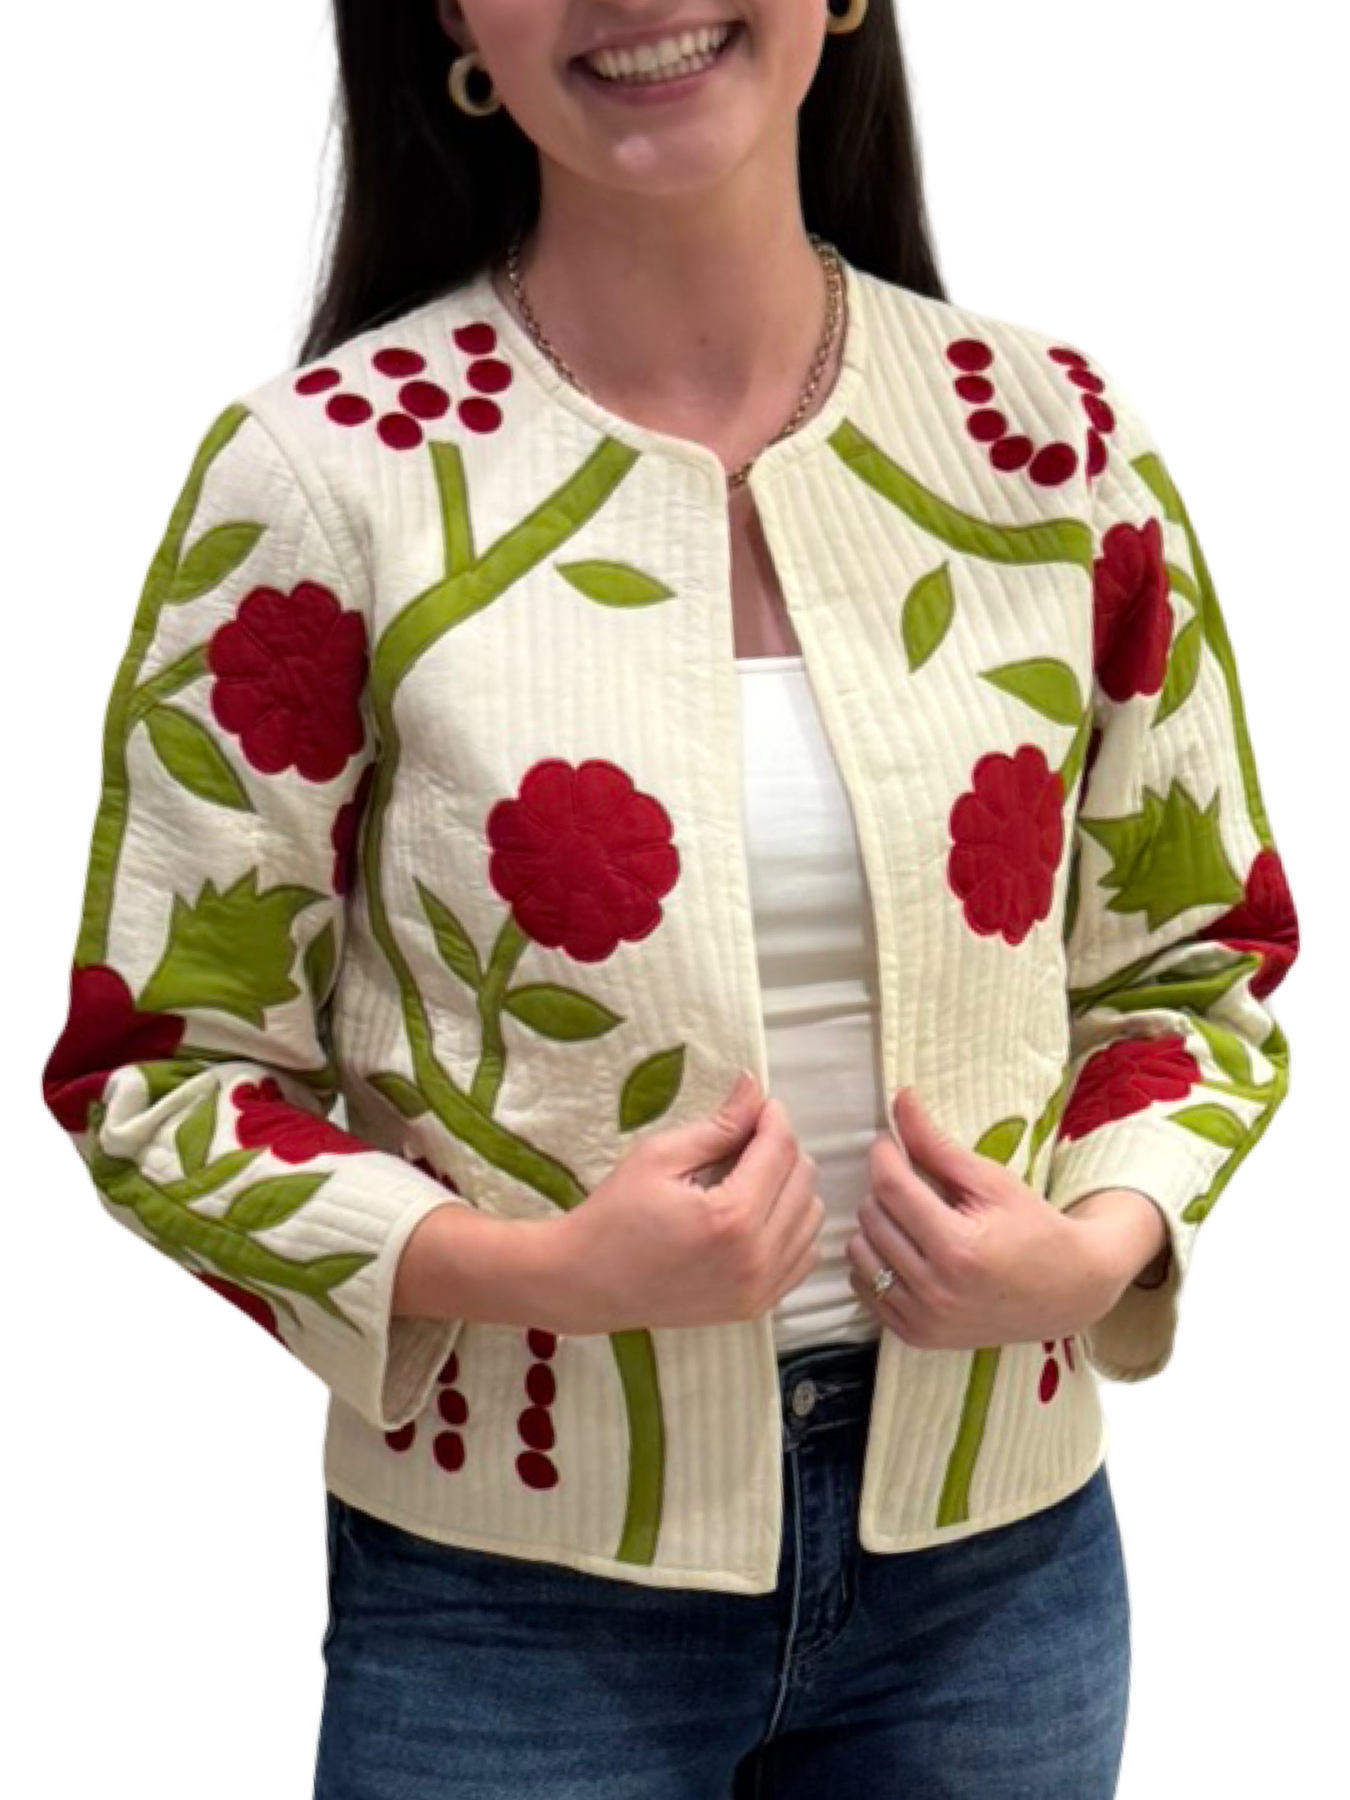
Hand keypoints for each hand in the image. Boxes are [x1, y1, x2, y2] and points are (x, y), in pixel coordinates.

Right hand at [548, 1071, 825, 1334]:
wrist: (585, 1284)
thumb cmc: (614, 1215)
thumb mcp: (660, 1157)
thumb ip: (718, 1125)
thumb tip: (754, 1087)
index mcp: (732, 1217)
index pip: (780, 1150)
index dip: (773, 1117)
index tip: (758, 1104)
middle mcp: (757, 1258)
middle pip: (803, 1181)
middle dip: (781, 1149)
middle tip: (747, 1139)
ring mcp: (760, 1288)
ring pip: (812, 1218)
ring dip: (791, 1188)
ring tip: (752, 1177)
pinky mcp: (756, 1306)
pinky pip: (803, 1256)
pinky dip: (792, 1228)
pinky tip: (760, 1214)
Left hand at [846, 1086, 1125, 1349]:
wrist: (1067, 1293)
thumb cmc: (1033, 1228)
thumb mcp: (991, 1180)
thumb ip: (937, 1144)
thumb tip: (899, 1099)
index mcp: (959, 1248)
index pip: (892, 1188)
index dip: (884, 1154)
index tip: (888, 1141)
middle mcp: (936, 1291)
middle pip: (872, 1218)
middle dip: (884, 1189)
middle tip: (911, 1180)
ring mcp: (924, 1320)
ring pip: (860, 1253)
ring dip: (875, 1225)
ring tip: (909, 1215)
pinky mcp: (916, 1336)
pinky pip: (865, 1289)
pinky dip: (876, 1263)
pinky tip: (906, 1249)